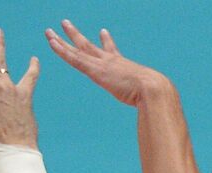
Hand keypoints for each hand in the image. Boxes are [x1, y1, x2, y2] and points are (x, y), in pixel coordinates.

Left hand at [45, 21, 169, 105]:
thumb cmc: (155, 96)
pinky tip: (52, 42)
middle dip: (76, 35)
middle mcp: (111, 61)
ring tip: (50, 30)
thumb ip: (151, 100)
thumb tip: (160, 109)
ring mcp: (102, 64)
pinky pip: (74, 58)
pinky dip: (61, 50)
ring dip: (62, 39)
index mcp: (123, 65)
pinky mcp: (96, 71)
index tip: (103, 32)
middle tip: (66, 24)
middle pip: (88, 45)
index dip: (106, 41)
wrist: (153, 89)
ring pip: (76, 49)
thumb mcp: (151, 96)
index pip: (112, 51)